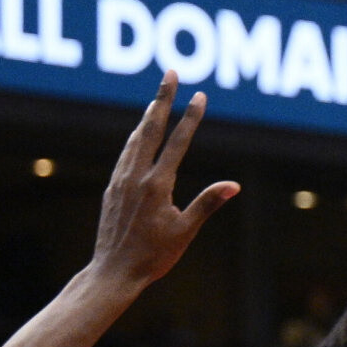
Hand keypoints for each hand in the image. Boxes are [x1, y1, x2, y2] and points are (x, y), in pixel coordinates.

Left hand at [86, 73, 236, 291]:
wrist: (112, 273)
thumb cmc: (153, 257)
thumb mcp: (185, 231)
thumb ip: (208, 203)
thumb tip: (234, 185)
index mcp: (157, 185)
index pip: (177, 142)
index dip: (190, 117)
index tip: (199, 96)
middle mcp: (136, 177)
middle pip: (151, 128)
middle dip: (162, 99)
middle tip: (170, 74)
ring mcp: (121, 181)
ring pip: (135, 139)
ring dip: (148, 116)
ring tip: (157, 99)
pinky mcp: (112, 189)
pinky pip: (126, 154)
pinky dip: (135, 138)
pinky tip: (138, 134)